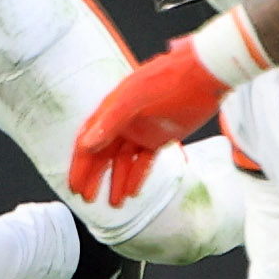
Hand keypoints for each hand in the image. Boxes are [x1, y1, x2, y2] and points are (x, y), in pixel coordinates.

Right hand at [69, 37, 227, 207]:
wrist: (203, 75)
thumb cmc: (167, 79)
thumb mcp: (135, 97)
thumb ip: (111, 120)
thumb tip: (87, 144)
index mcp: (112, 109)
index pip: (89, 140)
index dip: (80, 164)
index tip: (74, 186)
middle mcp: (123, 121)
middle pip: (102, 154)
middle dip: (93, 176)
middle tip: (87, 198)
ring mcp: (141, 130)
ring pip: (123, 161)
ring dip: (116, 181)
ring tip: (114, 204)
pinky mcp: (159, 137)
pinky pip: (143, 161)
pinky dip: (137, 176)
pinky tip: (133, 192)